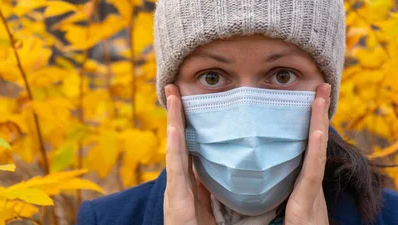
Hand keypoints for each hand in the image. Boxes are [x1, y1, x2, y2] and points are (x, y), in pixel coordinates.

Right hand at [163, 84, 215, 224]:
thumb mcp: (213, 210)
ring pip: (174, 150)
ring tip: (173, 97)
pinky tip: (175, 129)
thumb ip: (213, 191)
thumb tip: (224, 171)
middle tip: (174, 87)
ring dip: (173, 122)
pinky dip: (174, 148)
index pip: (189, 147)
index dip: (187, 123)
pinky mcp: (174, 202)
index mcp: (189, 185)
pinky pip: (176, 170)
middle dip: (176, 115)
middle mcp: (179, 184)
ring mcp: (174, 192)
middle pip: (178, 142)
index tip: (187, 100)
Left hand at [284, 83, 330, 224]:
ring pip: (317, 151)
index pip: (306, 146)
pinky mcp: (306, 202)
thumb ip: (271, 188)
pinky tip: (318, 132)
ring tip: (322, 96)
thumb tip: (253, 167)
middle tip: (322, 85)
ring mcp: (311, 191)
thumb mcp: (280, 206)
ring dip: (320, 122)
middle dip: (319, 113)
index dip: (311, 122)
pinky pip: (312, 173)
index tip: (312, 98)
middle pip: (315, 141)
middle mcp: (310, 182)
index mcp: (303, 182)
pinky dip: (317, 151)